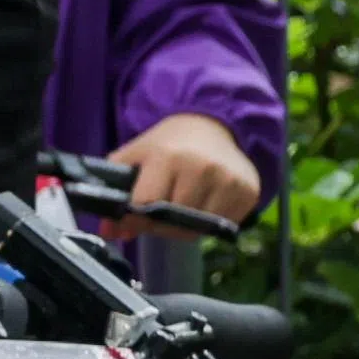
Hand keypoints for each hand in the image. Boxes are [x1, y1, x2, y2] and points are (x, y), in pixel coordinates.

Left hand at [103, 109, 260, 231]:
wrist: (212, 125)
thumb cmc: (168, 143)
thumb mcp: (136, 155)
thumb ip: (116, 190)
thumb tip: (108, 233)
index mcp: (167, 157)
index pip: (148, 203)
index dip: (136, 217)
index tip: (131, 220)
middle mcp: (201, 169)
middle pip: (174, 220)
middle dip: (159, 224)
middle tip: (156, 216)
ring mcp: (229, 182)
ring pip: (199, 228)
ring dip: (183, 228)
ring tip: (178, 213)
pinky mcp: (249, 192)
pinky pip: (223, 226)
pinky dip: (208, 226)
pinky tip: (202, 209)